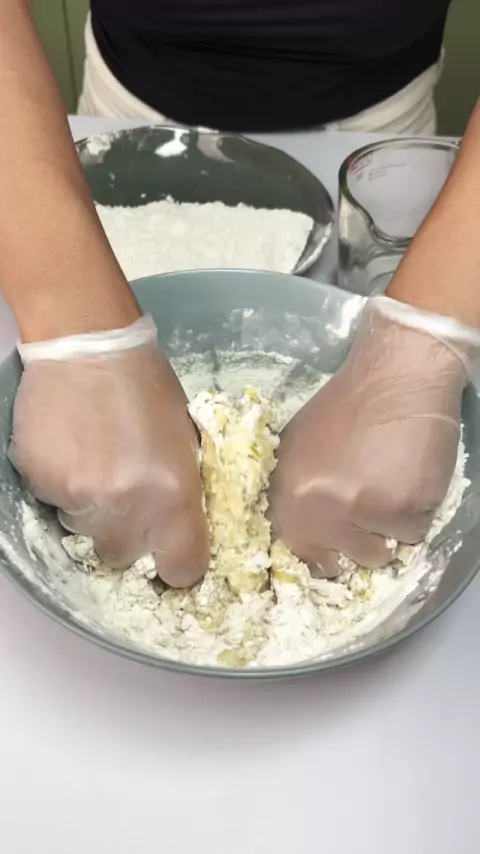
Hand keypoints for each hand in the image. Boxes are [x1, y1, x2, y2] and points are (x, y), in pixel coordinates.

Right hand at [9, 316, 208, 586]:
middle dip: (129, 534)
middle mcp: (126, 507)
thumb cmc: (147, 386)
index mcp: (174, 495)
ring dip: (94, 510)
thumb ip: (184, 490)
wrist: (88, 344)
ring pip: (85, 532)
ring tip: (97, 462)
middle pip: (124, 558)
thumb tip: (181, 524)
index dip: (179, 563)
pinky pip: (55, 504)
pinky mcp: (41, 483)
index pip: (182, 569)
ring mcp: (78, 497)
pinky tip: (73, 449)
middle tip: (128, 495)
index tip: (173, 551)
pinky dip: (65, 487)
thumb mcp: (187, 440)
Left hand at [269, 297, 468, 577]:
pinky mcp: (401, 510)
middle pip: (335, 563)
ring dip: (386, 529)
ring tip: (390, 485)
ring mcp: (358, 512)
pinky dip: (417, 513)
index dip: (316, 552)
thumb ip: (295, 491)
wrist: (395, 377)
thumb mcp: (299, 446)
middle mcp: (315, 509)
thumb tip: (302, 533)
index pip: (293, 551)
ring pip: (376, 555)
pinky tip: (411, 476)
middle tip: (367, 514)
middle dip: (352, 546)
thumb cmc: (347, 405)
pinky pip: (412, 535)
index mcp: (285, 493)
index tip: (332, 549)